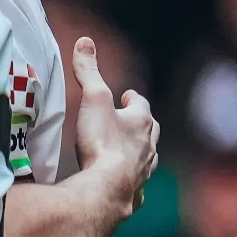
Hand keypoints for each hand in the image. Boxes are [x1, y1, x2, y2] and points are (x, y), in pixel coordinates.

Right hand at [66, 34, 160, 223]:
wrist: (106, 190)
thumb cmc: (102, 144)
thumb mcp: (93, 100)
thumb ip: (89, 72)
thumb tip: (85, 42)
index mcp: (141, 122)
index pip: (141, 104)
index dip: (133, 99)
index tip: (127, 94)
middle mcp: (148, 147)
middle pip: (151, 131)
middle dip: (143, 125)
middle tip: (134, 120)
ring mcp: (143, 172)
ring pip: (147, 158)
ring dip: (140, 152)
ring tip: (132, 151)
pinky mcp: (133, 194)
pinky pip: (136, 184)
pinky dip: (132, 180)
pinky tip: (125, 183)